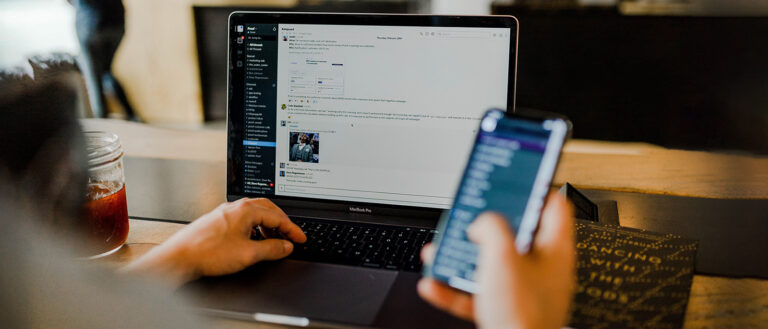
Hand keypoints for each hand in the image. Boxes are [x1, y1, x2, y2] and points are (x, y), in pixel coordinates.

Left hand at [121, 198, 305, 286]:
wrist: (180, 257)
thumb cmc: (208, 252)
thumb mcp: (248, 254)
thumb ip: (272, 249)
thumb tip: (286, 246)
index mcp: (246, 209)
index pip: (277, 216)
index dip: (292, 229)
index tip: (301, 238)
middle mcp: (235, 207)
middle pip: (267, 209)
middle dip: (282, 223)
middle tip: (291, 235)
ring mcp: (225, 213)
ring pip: (254, 214)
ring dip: (268, 225)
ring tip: (274, 240)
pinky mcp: (218, 221)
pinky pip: (243, 219)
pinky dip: (255, 228)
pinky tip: (253, 240)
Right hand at [418, 193, 575, 328]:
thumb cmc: (522, 314)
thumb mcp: (501, 255)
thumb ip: (490, 226)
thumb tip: (482, 222)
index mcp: (554, 250)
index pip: (552, 205)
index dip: (533, 187)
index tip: (516, 177)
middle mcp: (543, 270)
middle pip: (514, 235)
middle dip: (484, 227)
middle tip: (469, 217)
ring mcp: (525, 292)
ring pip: (490, 265)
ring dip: (462, 257)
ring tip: (441, 251)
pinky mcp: (506, 312)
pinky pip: (477, 294)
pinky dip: (454, 288)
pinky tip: (434, 283)